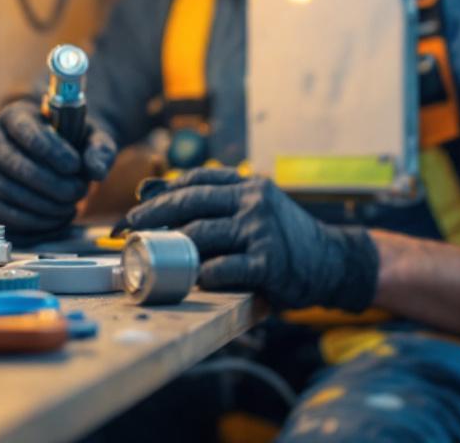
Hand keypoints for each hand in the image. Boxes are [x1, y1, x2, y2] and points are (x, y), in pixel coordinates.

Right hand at [0, 100, 117, 235]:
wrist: (54, 154)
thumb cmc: (71, 142)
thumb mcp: (92, 136)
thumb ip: (100, 148)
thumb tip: (96, 171)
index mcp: (15, 116)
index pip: (25, 131)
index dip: (51, 151)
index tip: (75, 165)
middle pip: (14, 165)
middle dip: (51, 183)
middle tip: (79, 191)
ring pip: (8, 192)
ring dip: (44, 205)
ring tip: (71, 205)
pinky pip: (3, 215)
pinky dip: (33, 222)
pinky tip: (58, 217)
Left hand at [123, 168, 378, 311]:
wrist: (332, 262)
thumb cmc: (281, 237)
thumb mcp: (252, 208)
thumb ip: (211, 201)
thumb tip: (148, 192)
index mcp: (248, 185)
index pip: (195, 180)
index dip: (161, 194)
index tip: (135, 209)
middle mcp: (253, 201)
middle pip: (190, 203)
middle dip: (152, 217)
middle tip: (128, 232)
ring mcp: (261, 230)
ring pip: (201, 234)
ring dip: (172, 249)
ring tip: (152, 258)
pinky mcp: (268, 263)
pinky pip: (224, 268)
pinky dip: (203, 274)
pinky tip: (192, 279)